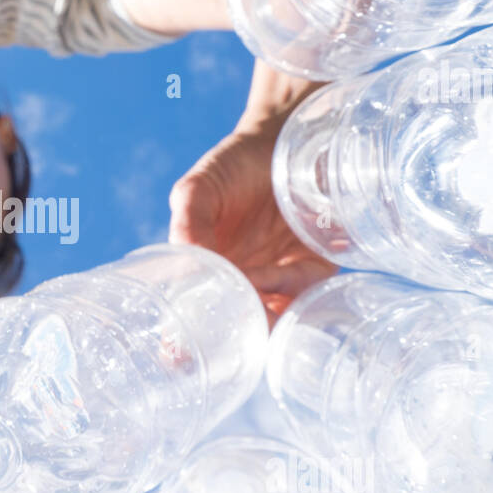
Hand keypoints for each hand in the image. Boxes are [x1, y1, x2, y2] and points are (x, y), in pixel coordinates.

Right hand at [169, 61, 336, 325]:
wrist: (286, 137)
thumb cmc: (233, 166)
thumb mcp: (197, 189)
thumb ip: (188, 221)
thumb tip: (187, 263)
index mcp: (207, 273)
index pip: (193, 317)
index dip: (183, 341)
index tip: (175, 355)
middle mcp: (243, 284)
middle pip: (235, 325)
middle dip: (230, 335)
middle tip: (224, 331)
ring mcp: (279, 281)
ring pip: (271, 319)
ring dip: (263, 319)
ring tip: (252, 299)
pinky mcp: (316, 270)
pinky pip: (305, 294)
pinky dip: (291, 292)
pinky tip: (275, 278)